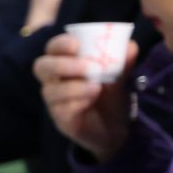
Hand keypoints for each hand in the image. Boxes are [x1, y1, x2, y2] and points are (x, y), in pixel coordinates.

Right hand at [33, 33, 134, 160]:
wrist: (117, 128)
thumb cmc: (112, 96)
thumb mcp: (121, 77)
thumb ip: (123, 62)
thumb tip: (130, 46)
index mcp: (66, 63)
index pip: (53, 49)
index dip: (60, 44)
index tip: (77, 44)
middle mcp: (54, 80)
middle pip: (42, 67)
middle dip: (63, 65)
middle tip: (89, 67)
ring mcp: (55, 101)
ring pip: (50, 90)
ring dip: (73, 87)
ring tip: (96, 87)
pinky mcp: (61, 119)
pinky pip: (61, 109)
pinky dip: (77, 102)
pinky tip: (91, 101)